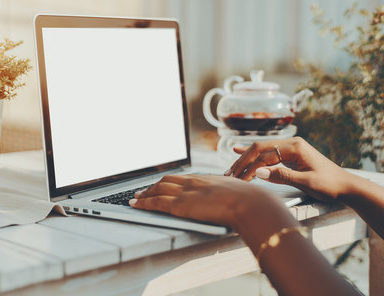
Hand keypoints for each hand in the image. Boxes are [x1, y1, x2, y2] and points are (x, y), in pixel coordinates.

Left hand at [129, 174, 297, 247]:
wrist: (249, 203)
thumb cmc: (249, 201)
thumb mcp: (236, 195)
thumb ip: (228, 197)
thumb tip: (233, 203)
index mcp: (206, 180)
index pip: (181, 178)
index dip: (168, 182)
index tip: (161, 185)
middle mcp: (193, 183)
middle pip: (166, 181)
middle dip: (153, 186)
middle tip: (143, 191)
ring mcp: (186, 192)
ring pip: (157, 190)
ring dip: (144, 194)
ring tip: (135, 198)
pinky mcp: (181, 205)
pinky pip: (156, 202)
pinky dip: (143, 203)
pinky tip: (135, 205)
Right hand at [225, 137, 353, 201]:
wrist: (346, 186)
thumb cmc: (330, 185)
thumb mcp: (307, 183)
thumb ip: (282, 176)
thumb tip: (258, 171)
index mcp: (295, 147)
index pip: (264, 155)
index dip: (248, 167)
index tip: (237, 180)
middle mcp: (291, 143)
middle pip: (259, 149)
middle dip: (242, 162)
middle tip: (228, 176)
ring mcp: (290, 148)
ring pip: (261, 151)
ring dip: (245, 161)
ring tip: (230, 171)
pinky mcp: (289, 154)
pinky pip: (267, 153)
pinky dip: (253, 154)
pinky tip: (238, 150)